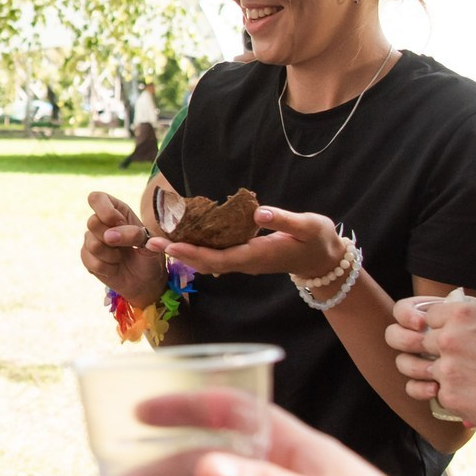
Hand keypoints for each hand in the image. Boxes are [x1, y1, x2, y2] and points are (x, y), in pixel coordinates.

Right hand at [81, 188, 164, 304]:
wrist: (145, 281)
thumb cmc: (149, 256)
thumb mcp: (150, 242)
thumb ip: (134, 234)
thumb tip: (109, 236)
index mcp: (116, 210)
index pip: (97, 198)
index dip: (106, 211)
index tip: (120, 223)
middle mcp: (100, 222)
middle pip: (92, 222)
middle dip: (113, 238)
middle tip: (126, 246)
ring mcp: (91, 240)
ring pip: (93, 244)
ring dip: (112, 255)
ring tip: (121, 257)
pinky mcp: (87, 258)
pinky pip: (92, 262)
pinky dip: (108, 268)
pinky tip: (114, 267)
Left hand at [164, 204, 340, 280]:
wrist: (325, 259)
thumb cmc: (317, 240)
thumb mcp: (307, 226)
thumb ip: (284, 219)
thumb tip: (258, 212)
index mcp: (257, 256)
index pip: (219, 258)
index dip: (194, 253)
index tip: (172, 245)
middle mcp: (246, 262)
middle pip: (205, 262)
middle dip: (178, 252)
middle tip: (151, 242)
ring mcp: (244, 261)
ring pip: (207, 261)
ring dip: (183, 251)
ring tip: (158, 240)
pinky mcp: (244, 256)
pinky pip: (215, 255)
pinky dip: (196, 247)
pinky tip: (183, 237)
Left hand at [385, 294, 475, 434]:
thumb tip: (470, 306)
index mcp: (462, 315)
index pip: (427, 315)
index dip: (434, 324)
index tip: (442, 333)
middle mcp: (450, 340)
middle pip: (419, 340)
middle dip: (428, 347)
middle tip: (438, 355)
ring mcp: (448, 371)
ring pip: (418, 368)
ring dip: (425, 371)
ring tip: (438, 375)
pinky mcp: (452, 398)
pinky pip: (435, 393)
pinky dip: (444, 394)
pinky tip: (458, 394)